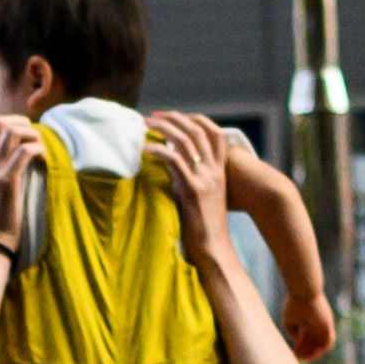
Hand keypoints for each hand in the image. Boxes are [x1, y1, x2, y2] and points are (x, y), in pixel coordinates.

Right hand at [0, 118, 42, 247]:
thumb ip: (2, 174)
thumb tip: (19, 163)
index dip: (12, 123)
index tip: (28, 136)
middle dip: (22, 123)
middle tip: (37, 138)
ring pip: (11, 132)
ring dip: (32, 134)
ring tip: (42, 148)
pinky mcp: (5, 182)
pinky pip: (24, 152)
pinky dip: (38, 150)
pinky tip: (45, 160)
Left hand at [148, 106, 235, 238]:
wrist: (215, 247)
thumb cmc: (206, 226)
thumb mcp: (204, 195)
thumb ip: (192, 178)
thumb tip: (174, 168)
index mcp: (219, 170)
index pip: (214, 132)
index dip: (194, 119)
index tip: (174, 116)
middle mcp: (214, 170)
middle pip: (197, 131)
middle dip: (174, 118)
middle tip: (153, 116)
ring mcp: (205, 179)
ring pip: (185, 141)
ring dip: (163, 128)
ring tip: (145, 125)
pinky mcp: (193, 190)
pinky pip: (175, 161)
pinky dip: (159, 150)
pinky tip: (145, 149)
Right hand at [275, 290, 339, 363]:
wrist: (304, 292)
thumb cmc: (294, 304)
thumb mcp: (289, 320)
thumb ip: (293, 332)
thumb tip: (298, 342)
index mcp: (309, 320)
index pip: (307, 336)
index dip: (300, 345)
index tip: (294, 352)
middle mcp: (318, 323)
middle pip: (314, 341)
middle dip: (306, 350)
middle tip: (299, 358)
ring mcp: (324, 324)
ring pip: (321, 343)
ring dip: (314, 352)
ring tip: (305, 359)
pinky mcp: (329, 325)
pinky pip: (328, 342)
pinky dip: (321, 350)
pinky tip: (313, 355)